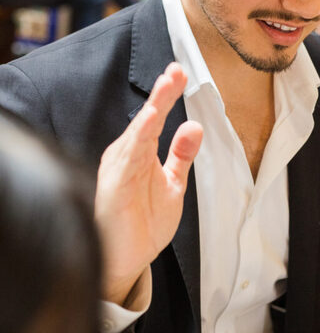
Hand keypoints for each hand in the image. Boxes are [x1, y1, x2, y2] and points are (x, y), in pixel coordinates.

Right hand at [95, 63, 202, 305]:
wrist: (125, 262)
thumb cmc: (142, 223)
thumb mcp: (172, 184)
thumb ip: (181, 156)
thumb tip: (194, 126)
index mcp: (139, 153)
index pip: (155, 118)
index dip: (166, 95)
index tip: (180, 73)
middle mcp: (126, 156)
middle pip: (145, 120)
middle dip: (160, 95)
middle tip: (175, 71)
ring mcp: (118, 171)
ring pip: (136, 135)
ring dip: (151, 110)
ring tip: (165, 88)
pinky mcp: (113, 188)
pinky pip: (126, 161)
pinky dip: (137, 141)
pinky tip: (148, 123)